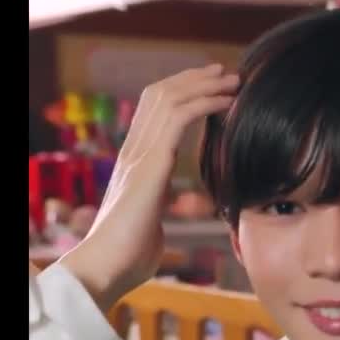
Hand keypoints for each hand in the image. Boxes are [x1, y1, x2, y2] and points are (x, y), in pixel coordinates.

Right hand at [59, 64, 237, 310]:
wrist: (107, 267)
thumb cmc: (128, 256)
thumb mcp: (150, 223)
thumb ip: (159, 209)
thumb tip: (169, 214)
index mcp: (135, 162)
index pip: (154, 111)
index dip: (182, 93)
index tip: (210, 87)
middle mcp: (134, 151)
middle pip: (160, 95)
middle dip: (195, 79)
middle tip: (225, 73)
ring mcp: (139, 154)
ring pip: (169, 98)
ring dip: (204, 85)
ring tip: (231, 80)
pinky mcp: (150, 164)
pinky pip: (177, 118)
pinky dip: (204, 104)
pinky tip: (227, 103)